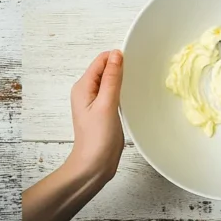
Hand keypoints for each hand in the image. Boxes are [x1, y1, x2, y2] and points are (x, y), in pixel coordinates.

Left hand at [68, 49, 124, 183]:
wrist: (94, 165)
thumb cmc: (97, 138)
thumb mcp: (106, 105)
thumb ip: (112, 79)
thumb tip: (116, 55)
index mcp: (83, 86)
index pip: (100, 61)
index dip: (116, 57)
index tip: (134, 61)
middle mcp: (87, 91)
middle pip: (105, 68)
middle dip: (120, 67)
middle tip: (137, 72)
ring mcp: (95, 101)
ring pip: (110, 80)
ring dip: (122, 78)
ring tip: (136, 82)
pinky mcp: (103, 110)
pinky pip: (113, 92)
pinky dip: (122, 90)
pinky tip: (131, 95)